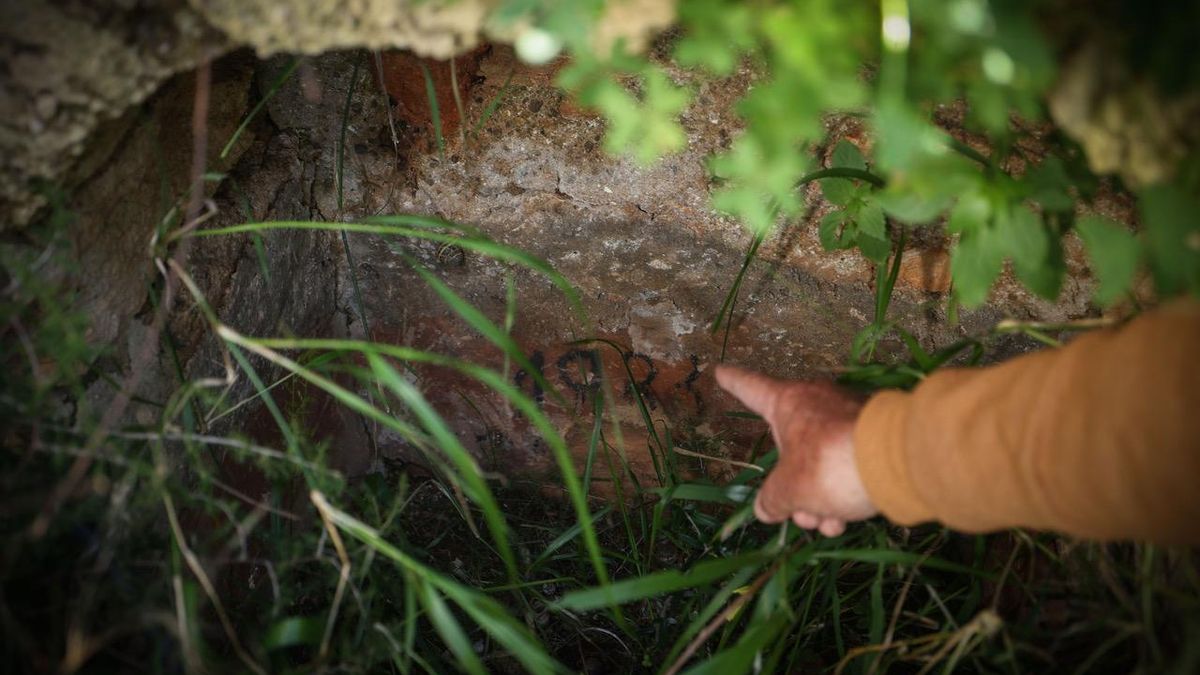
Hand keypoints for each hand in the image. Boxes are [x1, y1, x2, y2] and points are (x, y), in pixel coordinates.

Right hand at [715, 365, 877, 535]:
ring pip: (820, 462)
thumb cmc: (829, 465)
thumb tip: (766, 509)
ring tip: (828, 524)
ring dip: (818, 498)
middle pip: (790, 447)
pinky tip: (846, 519)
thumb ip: (772, 499)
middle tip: (798, 515)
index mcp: (788, 403)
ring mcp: (848, 418)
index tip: (721, 370)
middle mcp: (817, 403)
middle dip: (792, 488)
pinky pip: (846, 465)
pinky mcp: (874, 436)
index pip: (751, 388)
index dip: (734, 382)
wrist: (898, 463)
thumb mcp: (790, 490)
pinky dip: (842, 491)